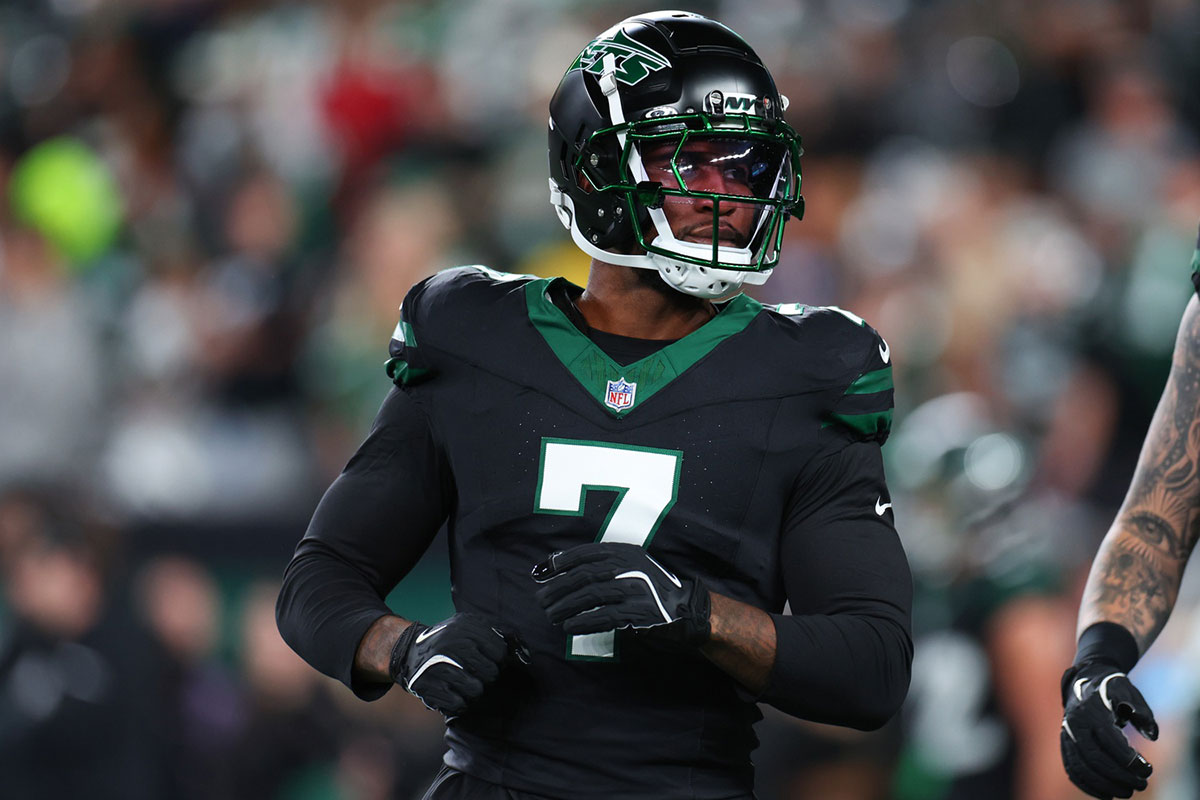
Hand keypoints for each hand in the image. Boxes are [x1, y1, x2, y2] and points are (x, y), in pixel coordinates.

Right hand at [388, 612, 515, 717]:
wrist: (409, 651)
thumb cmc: (450, 641)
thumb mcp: (471, 627)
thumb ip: (500, 635)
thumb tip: (526, 654)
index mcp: (465, 627)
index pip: (500, 651)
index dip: (498, 659)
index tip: (489, 659)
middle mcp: (451, 644)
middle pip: (491, 673)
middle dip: (487, 676)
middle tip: (475, 672)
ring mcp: (438, 666)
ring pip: (476, 691)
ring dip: (473, 690)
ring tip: (464, 682)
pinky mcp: (427, 686)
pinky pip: (458, 705)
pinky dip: (458, 702)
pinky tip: (452, 692)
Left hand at [531, 542, 710, 645]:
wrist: (686, 609)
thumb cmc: (650, 589)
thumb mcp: (631, 567)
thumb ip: (604, 564)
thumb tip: (559, 566)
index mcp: (627, 552)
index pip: (587, 553)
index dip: (561, 562)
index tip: (542, 573)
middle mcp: (631, 566)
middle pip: (585, 575)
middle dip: (559, 588)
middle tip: (541, 600)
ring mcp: (636, 589)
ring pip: (591, 596)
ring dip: (566, 606)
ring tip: (551, 615)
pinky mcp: (639, 612)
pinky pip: (604, 616)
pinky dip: (583, 622)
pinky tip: (570, 626)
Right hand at [1060, 659, 1157, 798]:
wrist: (1084, 680)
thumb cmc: (1112, 689)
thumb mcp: (1129, 691)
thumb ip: (1142, 711)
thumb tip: (1152, 734)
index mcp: (1090, 710)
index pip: (1108, 740)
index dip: (1129, 759)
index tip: (1148, 769)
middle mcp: (1074, 724)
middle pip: (1094, 758)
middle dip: (1120, 776)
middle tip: (1141, 785)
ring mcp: (1066, 735)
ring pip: (1081, 767)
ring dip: (1104, 785)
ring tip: (1126, 793)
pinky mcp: (1065, 744)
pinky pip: (1072, 769)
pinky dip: (1087, 785)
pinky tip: (1106, 794)